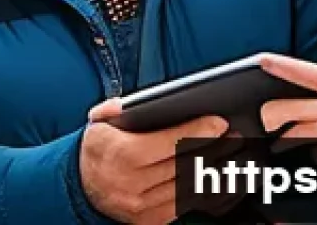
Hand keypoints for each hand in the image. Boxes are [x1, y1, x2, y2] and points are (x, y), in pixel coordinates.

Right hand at [80, 99, 232, 223]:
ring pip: (188, 186)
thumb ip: (114, 108)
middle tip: (234, 135)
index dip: (196, 131)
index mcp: (122, 154)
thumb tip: (131, 104)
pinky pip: (186, 206)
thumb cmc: (97, 149)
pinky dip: (205, 192)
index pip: (169, 142)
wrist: (81, 186)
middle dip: (213, 148)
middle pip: (183, 164)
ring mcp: (143, 206)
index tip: (219, 123)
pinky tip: (218, 179)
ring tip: (232, 154)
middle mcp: (133, 183)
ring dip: (213, 170)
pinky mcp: (151, 221)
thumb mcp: (98, 122)